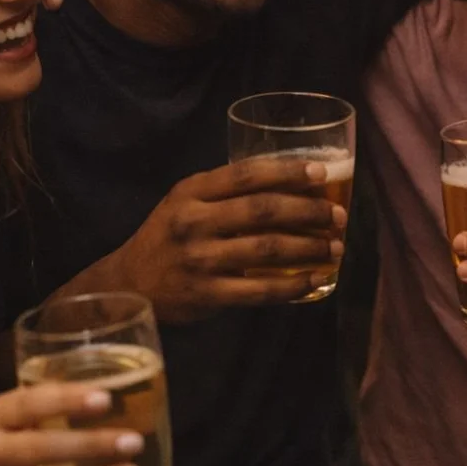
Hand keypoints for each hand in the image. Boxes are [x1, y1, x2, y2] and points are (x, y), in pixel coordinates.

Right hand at [108, 157, 345, 321]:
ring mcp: (200, 259)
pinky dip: (294, 285)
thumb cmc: (168, 235)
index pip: (247, 174)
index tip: (322, 172)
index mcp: (191, 191)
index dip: (288, 171)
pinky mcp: (207, 294)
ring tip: (336, 247)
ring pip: (268, 249)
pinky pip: (260, 290)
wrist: (129, 283)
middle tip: (338, 216)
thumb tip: (291, 182)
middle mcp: (194, 221)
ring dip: (309, 248)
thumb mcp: (185, 201)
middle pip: (263, 210)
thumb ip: (225, 191)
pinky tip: (316, 280)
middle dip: (309, 211)